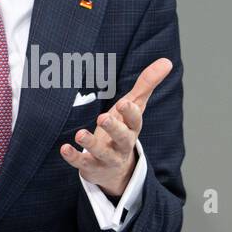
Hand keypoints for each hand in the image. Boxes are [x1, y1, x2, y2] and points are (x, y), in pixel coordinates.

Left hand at [60, 58, 172, 197]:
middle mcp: (122, 145)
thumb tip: (167, 61)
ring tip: (79, 134)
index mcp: (132, 128)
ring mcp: (107, 158)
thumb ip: (147, 84)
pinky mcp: (91, 167)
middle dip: (113, 128)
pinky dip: (73, 156)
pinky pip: (82, 163)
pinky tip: (64, 148)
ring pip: (101, 152)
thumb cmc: (124, 129)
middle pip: (121, 137)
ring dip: (91, 143)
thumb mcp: (135, 107)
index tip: (123, 103)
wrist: (116, 170)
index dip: (130, 112)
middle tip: (102, 118)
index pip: (135, 121)